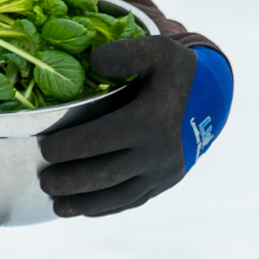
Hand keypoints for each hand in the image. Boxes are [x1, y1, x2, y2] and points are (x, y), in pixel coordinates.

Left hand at [36, 36, 196, 216]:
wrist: (214, 97)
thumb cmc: (176, 71)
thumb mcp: (157, 50)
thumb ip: (125, 53)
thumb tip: (93, 62)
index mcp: (150, 120)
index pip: (100, 139)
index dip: (69, 147)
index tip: (44, 149)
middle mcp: (158, 152)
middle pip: (106, 174)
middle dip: (71, 182)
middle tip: (44, 182)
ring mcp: (163, 172)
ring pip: (119, 195)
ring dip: (85, 203)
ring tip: (57, 205)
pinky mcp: (166, 182)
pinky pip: (134, 200)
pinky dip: (107, 207)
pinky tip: (85, 209)